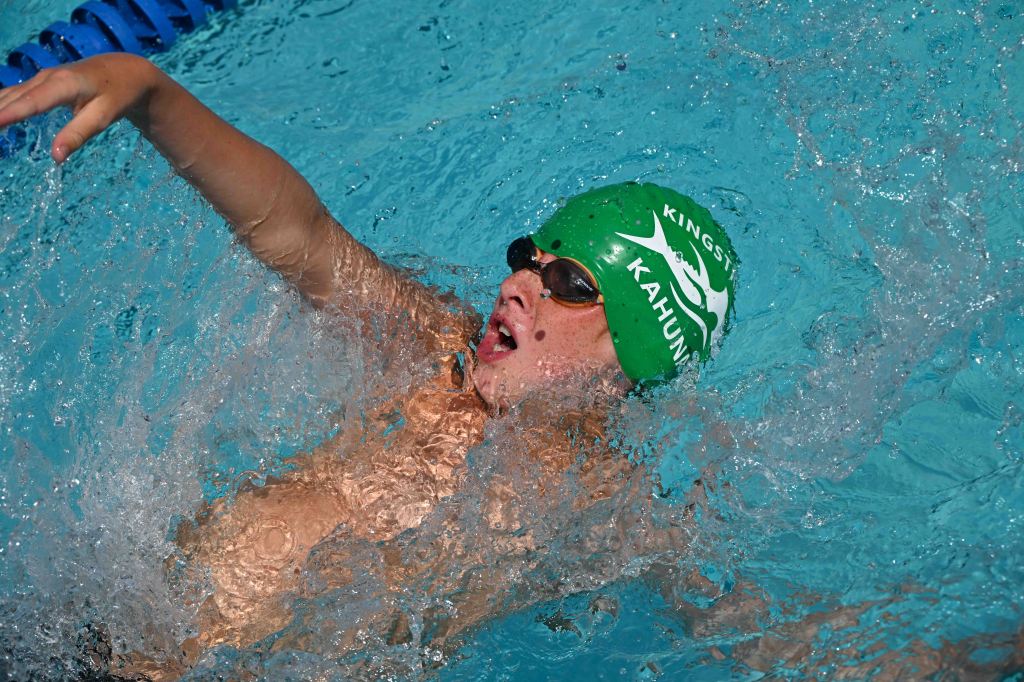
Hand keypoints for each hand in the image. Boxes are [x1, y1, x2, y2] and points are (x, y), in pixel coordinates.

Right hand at [0, 53, 156, 162]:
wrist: (126, 70)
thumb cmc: (117, 95)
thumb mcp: (103, 117)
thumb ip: (78, 134)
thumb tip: (56, 157)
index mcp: (63, 83)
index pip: (31, 102)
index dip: (9, 113)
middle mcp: (47, 77)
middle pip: (14, 98)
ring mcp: (42, 77)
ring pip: (11, 94)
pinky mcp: (41, 81)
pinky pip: (15, 93)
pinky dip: (1, 104)